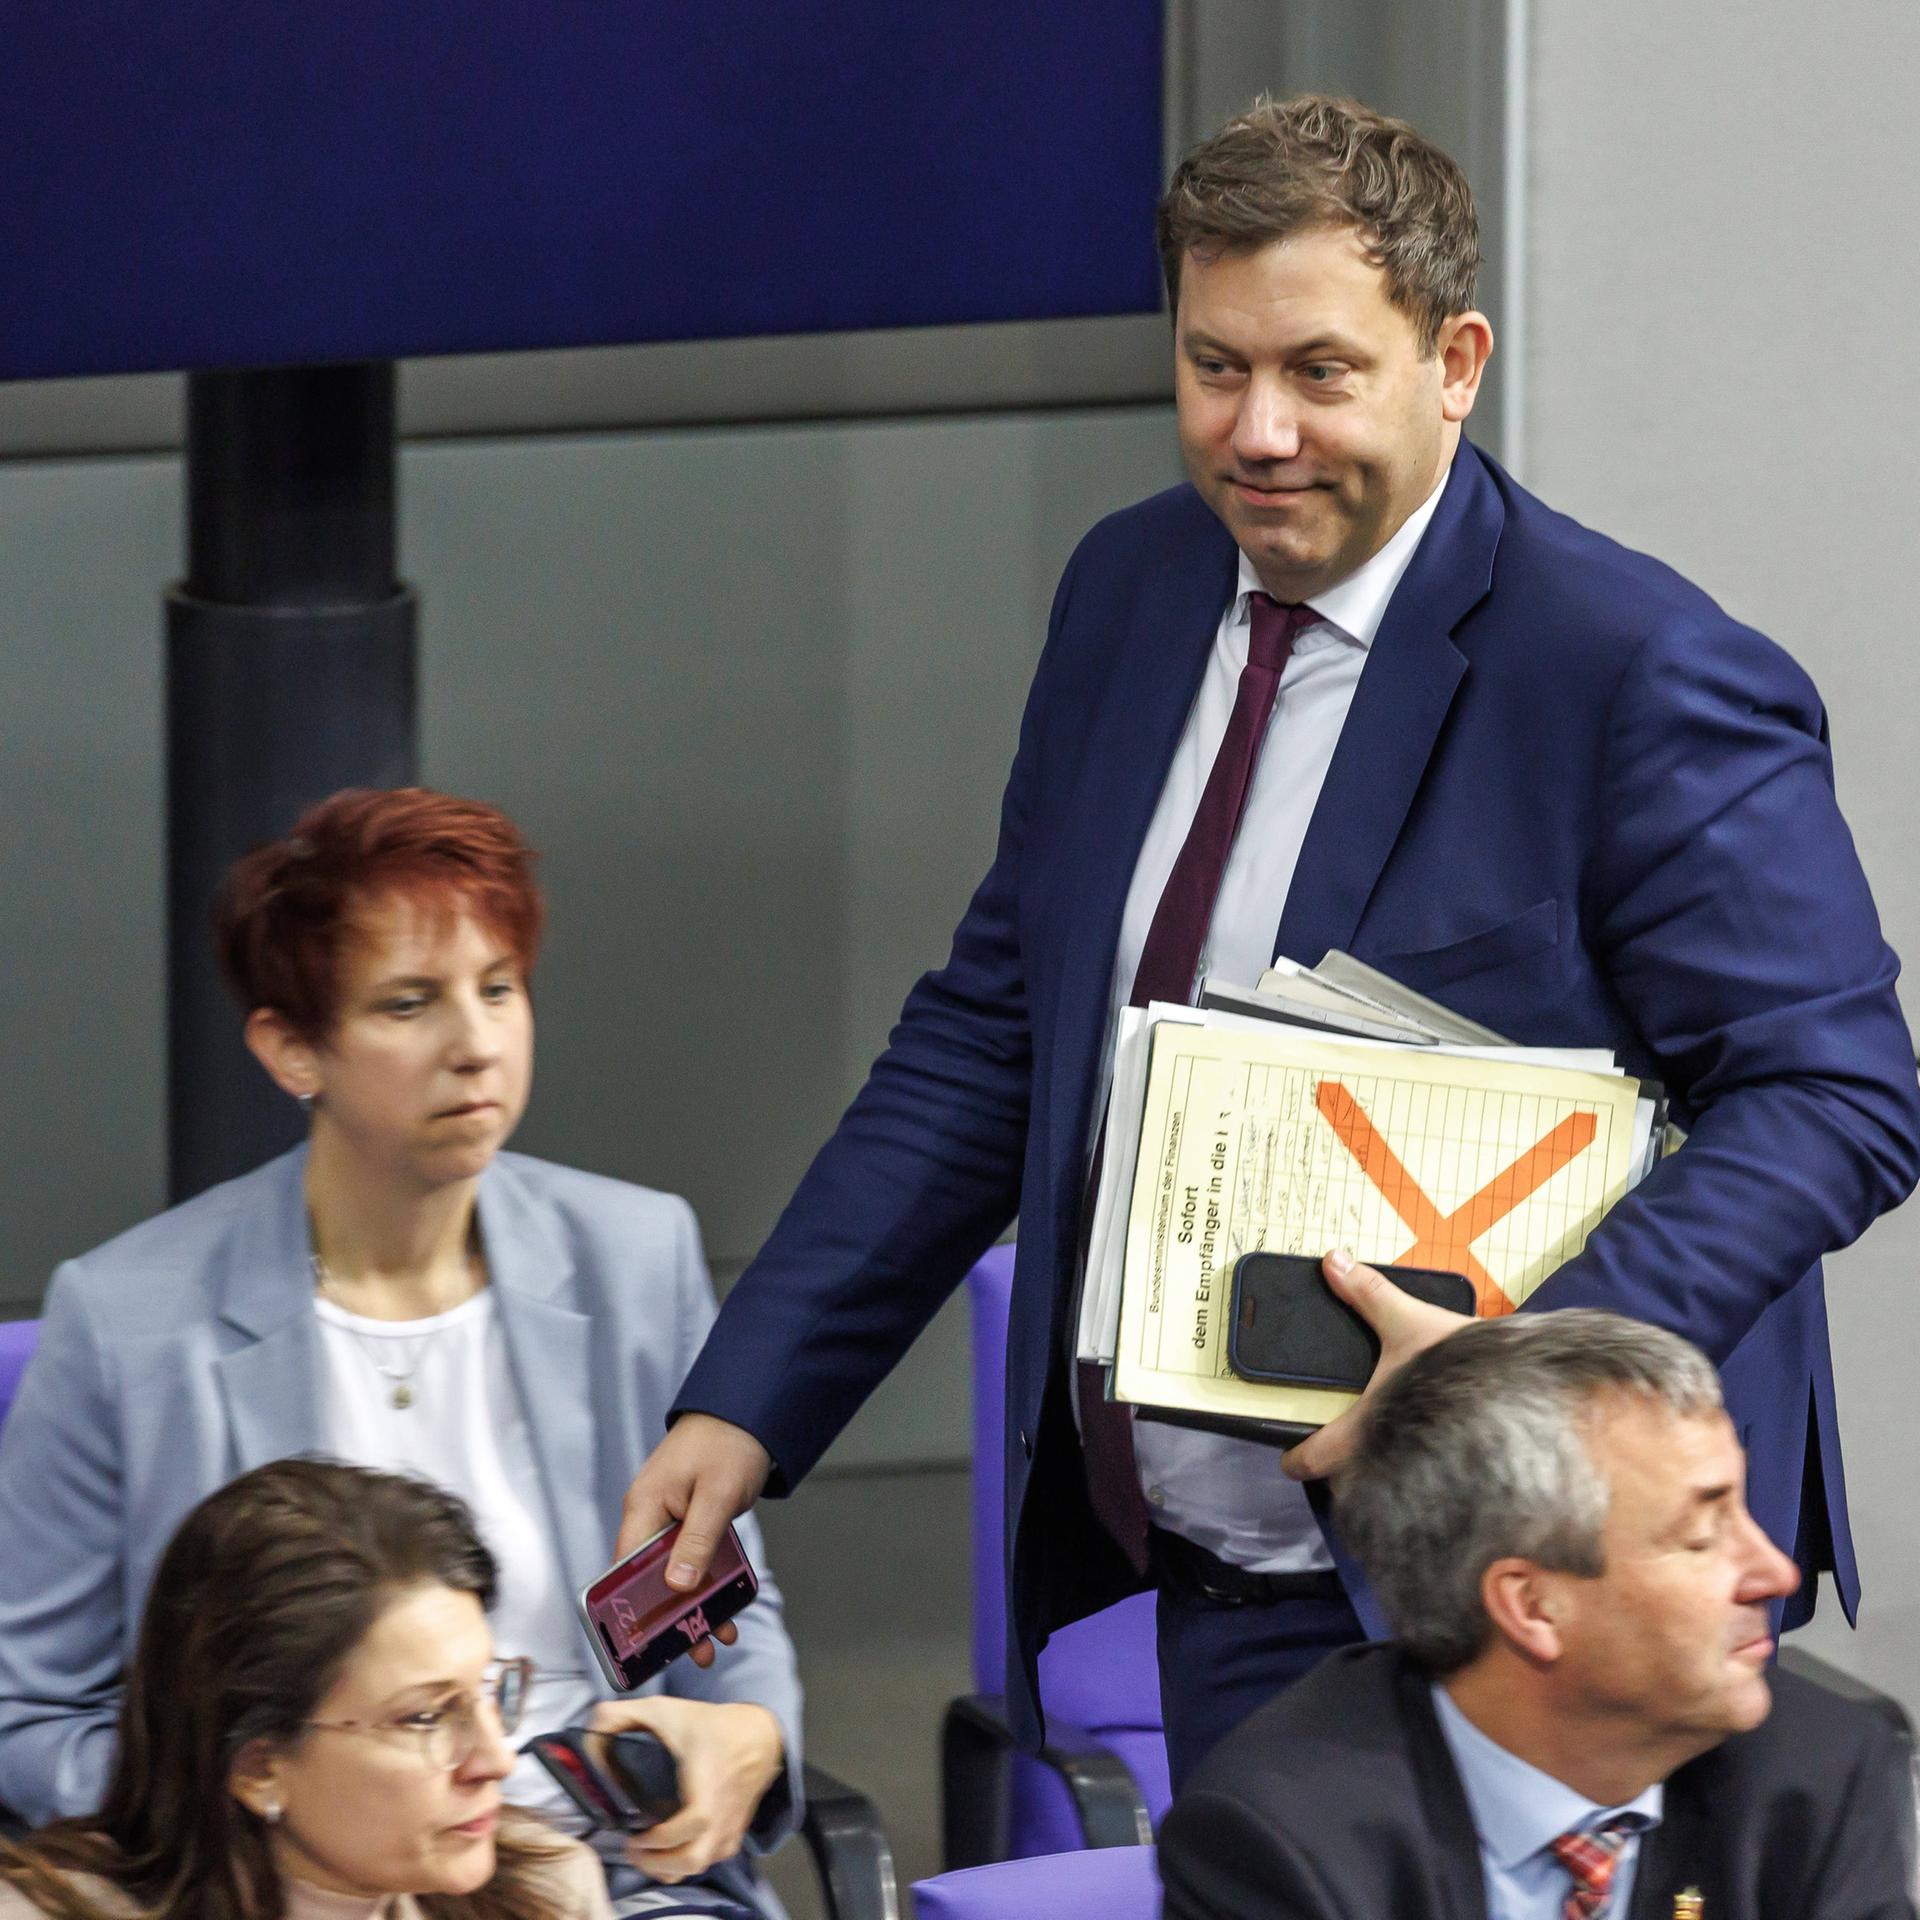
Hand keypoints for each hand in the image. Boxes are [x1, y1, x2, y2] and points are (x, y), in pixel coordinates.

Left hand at [589, 1695, 784, 1883]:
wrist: (760, 1734)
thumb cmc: (711, 1725)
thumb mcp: (664, 1709)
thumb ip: (622, 1715)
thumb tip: (590, 1729)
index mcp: (707, 1786)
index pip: (692, 1825)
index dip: (661, 1839)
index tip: (637, 1834)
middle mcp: (721, 1814)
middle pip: (693, 1861)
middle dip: (657, 1863)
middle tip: (634, 1848)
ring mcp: (729, 1828)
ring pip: (699, 1867)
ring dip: (669, 1866)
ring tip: (647, 1850)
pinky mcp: (734, 1834)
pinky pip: (710, 1861)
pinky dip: (687, 1862)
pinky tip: (672, 1847)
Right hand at [618, 1415, 772, 1666]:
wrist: (750, 1410)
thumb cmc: (729, 1444)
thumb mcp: (717, 1494)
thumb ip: (698, 1539)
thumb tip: (677, 1586)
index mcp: (644, 1508)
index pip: (626, 1567)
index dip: (635, 1607)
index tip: (654, 1642)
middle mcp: (651, 1515)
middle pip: (651, 1578)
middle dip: (674, 1617)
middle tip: (699, 1652)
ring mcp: (671, 1517)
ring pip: (676, 1573)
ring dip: (697, 1606)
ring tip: (720, 1641)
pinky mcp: (692, 1518)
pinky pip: (694, 1558)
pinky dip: (708, 1583)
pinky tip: (728, 1608)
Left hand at [1279, 1250, 1472, 1481]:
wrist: (1524, 1388)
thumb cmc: (1457, 1363)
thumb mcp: (1408, 1322)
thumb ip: (1367, 1294)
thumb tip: (1333, 1261)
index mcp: (1360, 1432)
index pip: (1311, 1460)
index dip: (1294, 1456)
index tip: (1289, 1453)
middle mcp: (1382, 1465)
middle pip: (1343, 1480)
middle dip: (1338, 1464)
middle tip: (1336, 1437)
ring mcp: (1416, 1477)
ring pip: (1379, 1485)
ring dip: (1373, 1469)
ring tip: (1377, 1439)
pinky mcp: (1449, 1476)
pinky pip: (1416, 1484)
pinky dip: (1409, 1472)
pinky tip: (1418, 1444)